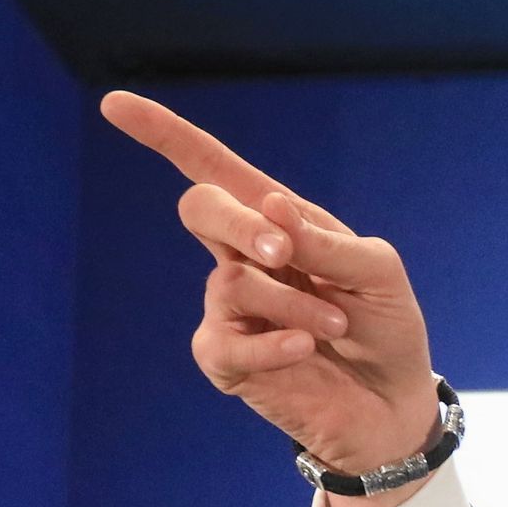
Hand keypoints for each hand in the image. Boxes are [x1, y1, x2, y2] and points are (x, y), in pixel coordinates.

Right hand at [101, 92, 442, 506]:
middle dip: (237, 223)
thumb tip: (269, 205)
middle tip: (283, 252)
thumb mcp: (376, 273)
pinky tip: (305, 348)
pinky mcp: (227, 360)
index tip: (115, 104)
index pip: (213, 168)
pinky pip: (227, 342)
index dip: (164, 135)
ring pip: (231, 281)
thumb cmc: (384, 327)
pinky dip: (272, 344)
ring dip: (292, 301)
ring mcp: (230, 308)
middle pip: (200, 207)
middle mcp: (244, 256)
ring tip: (335, 325)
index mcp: (278, 221)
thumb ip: (325, 240)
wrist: (392, 403)